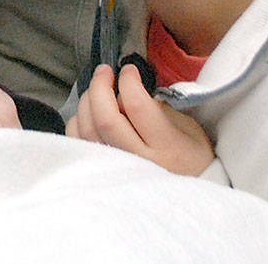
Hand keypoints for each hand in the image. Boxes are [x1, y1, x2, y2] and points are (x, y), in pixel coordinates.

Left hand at [66, 63, 214, 175]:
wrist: (187, 197)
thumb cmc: (189, 158)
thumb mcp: (188, 129)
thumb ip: (158, 108)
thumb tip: (128, 91)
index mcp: (167, 147)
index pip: (137, 106)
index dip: (128, 81)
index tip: (129, 71)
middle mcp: (140, 161)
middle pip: (105, 117)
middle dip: (99, 85)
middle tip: (105, 72)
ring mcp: (118, 169)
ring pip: (87, 128)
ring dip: (88, 100)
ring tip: (98, 90)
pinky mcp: (101, 170)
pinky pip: (78, 141)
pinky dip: (79, 119)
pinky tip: (90, 112)